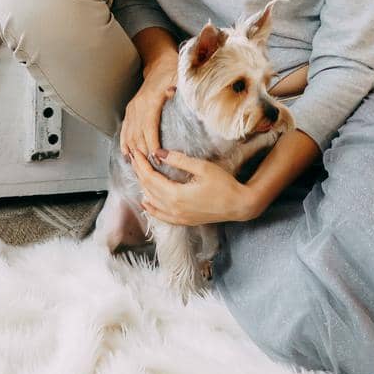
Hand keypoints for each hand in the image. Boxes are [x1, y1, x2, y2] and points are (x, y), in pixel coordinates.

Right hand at [120, 56, 177, 165]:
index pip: (149, 128)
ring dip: (133, 152)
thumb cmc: (172, 71)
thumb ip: (179, 87)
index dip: (152, 144)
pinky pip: (125, 130)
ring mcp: (133, 109)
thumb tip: (175, 95)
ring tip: (140, 169)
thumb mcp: (180, 77)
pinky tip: (128, 156)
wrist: (159, 62)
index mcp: (150, 101)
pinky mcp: (131, 110)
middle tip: (151, 171)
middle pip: (137, 136)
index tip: (157, 158)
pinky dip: (125, 144)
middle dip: (143, 155)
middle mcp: (138, 107)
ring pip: (129, 135)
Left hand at [132, 149, 255, 225]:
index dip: (141, 164)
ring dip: (144, 187)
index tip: (136, 152)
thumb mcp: (202, 167)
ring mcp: (178, 217)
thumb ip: (179, 160)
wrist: (239, 205)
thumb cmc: (223, 184)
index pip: (151, 178)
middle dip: (140, 172)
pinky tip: (146, 201)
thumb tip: (158, 153)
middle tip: (134, 157)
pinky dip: (151, 207)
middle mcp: (173, 209)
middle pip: (148, 189)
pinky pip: (161, 216)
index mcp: (176, 195)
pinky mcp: (184, 221)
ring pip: (152, 202)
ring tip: (139, 172)